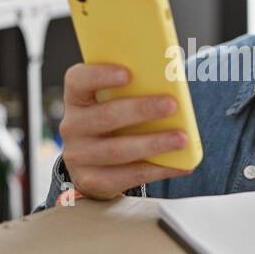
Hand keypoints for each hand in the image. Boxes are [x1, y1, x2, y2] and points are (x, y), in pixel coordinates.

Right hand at [59, 63, 193, 199]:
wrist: (95, 165)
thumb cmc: (114, 123)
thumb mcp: (115, 102)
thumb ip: (134, 90)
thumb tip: (171, 85)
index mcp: (77, 98)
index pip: (78, 80)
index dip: (101, 75)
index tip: (127, 73)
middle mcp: (72, 126)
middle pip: (106, 116)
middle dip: (142, 110)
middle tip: (172, 105)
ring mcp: (79, 156)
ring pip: (119, 150)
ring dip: (154, 143)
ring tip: (181, 139)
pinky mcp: (93, 180)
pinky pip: (129, 176)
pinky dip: (159, 169)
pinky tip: (181, 165)